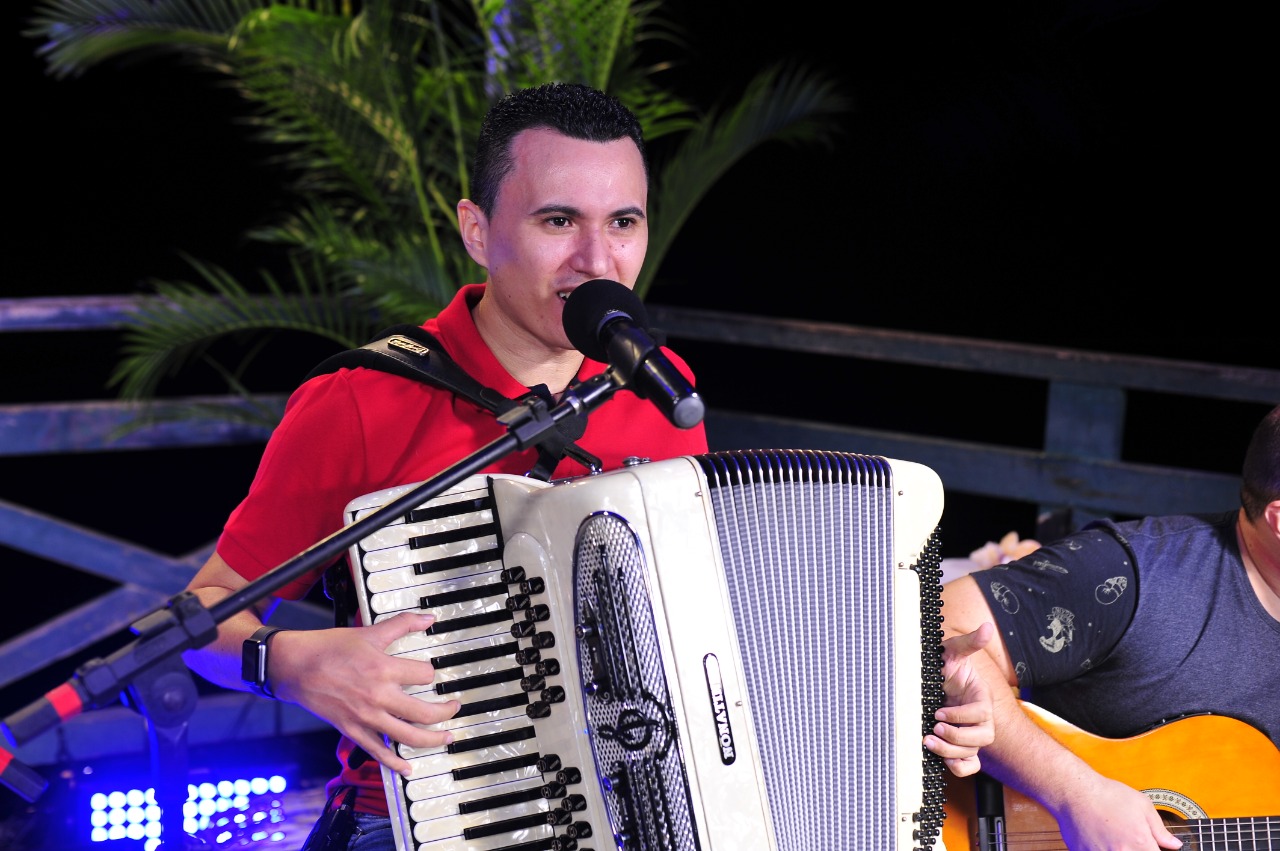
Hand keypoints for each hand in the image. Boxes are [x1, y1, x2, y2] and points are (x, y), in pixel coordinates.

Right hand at [268, 612, 459, 776]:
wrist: (295, 667)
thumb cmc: (329, 648)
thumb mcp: (369, 632)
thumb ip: (401, 624)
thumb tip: (428, 618)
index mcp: (384, 669)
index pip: (425, 675)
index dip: (432, 672)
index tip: (431, 673)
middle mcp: (379, 696)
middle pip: (424, 712)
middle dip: (446, 712)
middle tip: (454, 709)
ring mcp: (366, 717)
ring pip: (408, 736)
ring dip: (432, 739)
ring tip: (446, 737)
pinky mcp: (353, 730)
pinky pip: (378, 751)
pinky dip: (395, 762)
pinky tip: (408, 768)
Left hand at [925, 622, 995, 776]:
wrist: (935, 681)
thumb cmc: (945, 665)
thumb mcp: (953, 651)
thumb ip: (969, 643)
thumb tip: (987, 628)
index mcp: (981, 697)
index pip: (981, 713)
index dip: (961, 715)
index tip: (938, 711)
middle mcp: (981, 718)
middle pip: (982, 737)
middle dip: (957, 736)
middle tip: (934, 727)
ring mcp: (972, 734)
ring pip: (973, 752)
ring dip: (951, 751)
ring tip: (928, 740)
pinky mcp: (963, 746)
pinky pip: (970, 766)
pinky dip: (959, 767)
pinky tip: (941, 759)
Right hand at [1056, 775, 1182, 849]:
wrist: (1074, 791)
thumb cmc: (1106, 794)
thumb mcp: (1142, 805)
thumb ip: (1160, 829)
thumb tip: (1174, 844)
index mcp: (1141, 844)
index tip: (1152, 848)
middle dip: (1137, 850)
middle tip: (1130, 840)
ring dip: (1118, 849)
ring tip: (1114, 838)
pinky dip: (1101, 848)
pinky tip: (1100, 839)